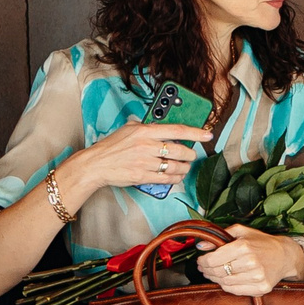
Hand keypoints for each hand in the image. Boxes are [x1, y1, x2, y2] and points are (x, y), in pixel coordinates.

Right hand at [74, 120, 213, 195]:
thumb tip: (162, 126)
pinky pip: (167, 178)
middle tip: (192, 156)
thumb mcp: (128, 129)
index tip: (207, 135)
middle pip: (180, 151)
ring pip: (176, 166)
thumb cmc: (111, 147)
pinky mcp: (143, 176)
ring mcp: (145, 162)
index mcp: (145, 132)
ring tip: (185, 167)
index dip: (196, 133)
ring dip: (185, 168)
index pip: (177, 130)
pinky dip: (175, 178)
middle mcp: (147, 146)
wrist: (95, 164)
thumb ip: (146, 127)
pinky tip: (177, 176)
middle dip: (191, 155)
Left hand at [195, 225, 303, 296]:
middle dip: (207, 270)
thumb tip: (200, 246)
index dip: (203, 261)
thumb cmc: (262, 243)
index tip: (201, 261)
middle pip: (217, 272)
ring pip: (224, 282)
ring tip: (216, 273)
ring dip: (216, 278)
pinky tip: (227, 279)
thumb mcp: (242, 232)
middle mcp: (251, 263)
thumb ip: (220, 236)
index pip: (213, 260)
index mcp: (244, 247)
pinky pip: (234, 290)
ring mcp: (257, 277)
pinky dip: (227, 286)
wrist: (285, 256)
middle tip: (205, 268)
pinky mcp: (261, 288)